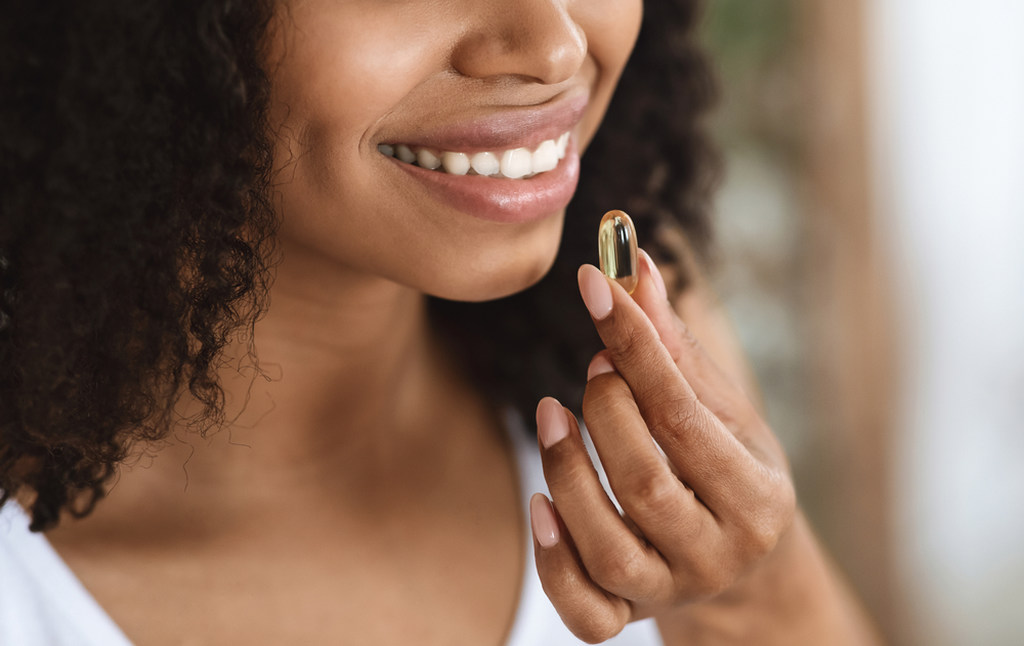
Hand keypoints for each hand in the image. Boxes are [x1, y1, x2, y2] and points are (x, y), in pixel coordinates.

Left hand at [530, 251, 795, 642]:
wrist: (744, 570)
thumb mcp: (719, 410)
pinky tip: (539, 505)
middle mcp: (718, 553)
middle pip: (644, 482)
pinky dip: (553, 562)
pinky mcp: (631, 617)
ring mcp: (673, 592)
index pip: (683, 415)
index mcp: (756, 496)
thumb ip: (673, 347)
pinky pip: (584, 611)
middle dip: (604, 411)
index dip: (634, 344)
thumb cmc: (727, 470)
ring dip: (565, 470)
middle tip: (593, 368)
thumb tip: (633, 264)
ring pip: (607, 547)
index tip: (593, 284)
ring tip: (551, 412)